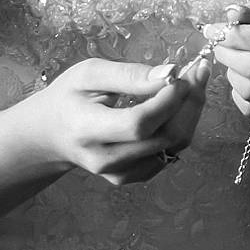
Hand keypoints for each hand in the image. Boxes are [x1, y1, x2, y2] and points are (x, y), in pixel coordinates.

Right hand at [31, 57, 203, 185]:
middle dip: (189, 103)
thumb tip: (169, 73)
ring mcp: (119, 173)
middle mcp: (105, 159)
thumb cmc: (69, 98)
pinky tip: (178, 106)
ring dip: (190, 114)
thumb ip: (129, 75)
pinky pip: (169, 154)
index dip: (168, 100)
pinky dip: (181, 127)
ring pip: (173, 147)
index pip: (138, 124)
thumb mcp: (89, 74)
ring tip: (191, 85)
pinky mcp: (132, 177)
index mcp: (87, 130)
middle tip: (198, 73)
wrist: (52, 134)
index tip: (182, 74)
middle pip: (163, 138)